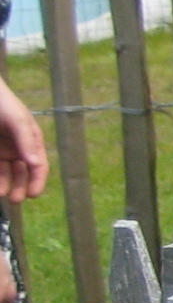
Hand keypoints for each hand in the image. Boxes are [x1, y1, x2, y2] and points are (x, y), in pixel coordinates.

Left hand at [0, 80, 46, 204]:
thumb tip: (36, 164)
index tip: (33, 194)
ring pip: (4, 174)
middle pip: (22, 174)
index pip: (38, 166)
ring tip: (0, 193)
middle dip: (20, 188)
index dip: (37, 181)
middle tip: (15, 199)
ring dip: (4, 185)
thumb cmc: (2, 103)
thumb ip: (26, 141)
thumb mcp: (17, 120)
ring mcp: (0, 152)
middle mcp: (17, 149)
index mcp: (31, 142)